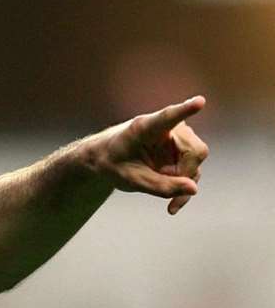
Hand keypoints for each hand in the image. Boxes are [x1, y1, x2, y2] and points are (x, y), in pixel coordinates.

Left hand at [96, 96, 208, 214]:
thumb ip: (161, 186)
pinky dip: (185, 186)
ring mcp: (178, 137)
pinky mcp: (182, 149)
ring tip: (171, 205)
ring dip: (185, 184)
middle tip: (173, 201)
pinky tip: (175, 203)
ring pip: (196, 160)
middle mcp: (168, 127)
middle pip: (194, 149)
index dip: (185, 110)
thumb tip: (194, 189)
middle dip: (186, 176)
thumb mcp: (131, 180)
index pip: (169, 117)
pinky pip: (192, 168)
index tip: (200, 102)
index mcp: (145, 127)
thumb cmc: (114, 163)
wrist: (108, 159)